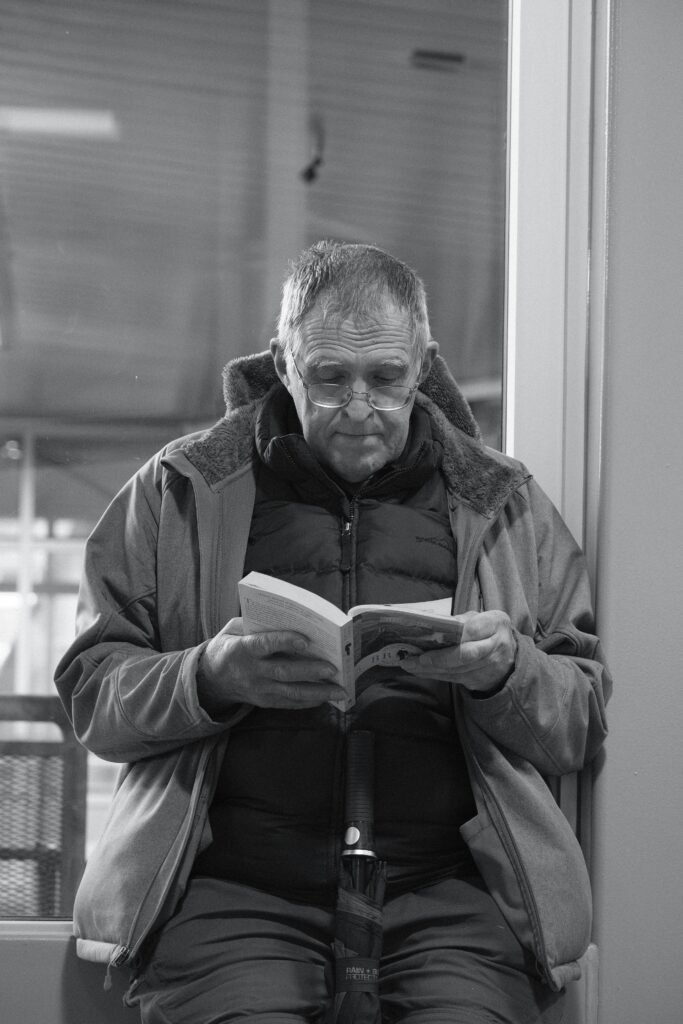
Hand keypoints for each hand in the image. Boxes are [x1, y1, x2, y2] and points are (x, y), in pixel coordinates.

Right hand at [197, 618, 344, 714]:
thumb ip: (254, 624)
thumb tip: (286, 619)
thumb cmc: (228, 646)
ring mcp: (258, 690)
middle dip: (310, 670)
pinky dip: (309, 701)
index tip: (306, 640)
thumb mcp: (232, 630)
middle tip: (333, 668)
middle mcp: (251, 672)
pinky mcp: (264, 701)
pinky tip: (327, 698)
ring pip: (291, 692)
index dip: (285, 642)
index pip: (265, 645)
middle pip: (284, 672)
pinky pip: (289, 703)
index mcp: (242, 649)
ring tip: (340, 690)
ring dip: (318, 692)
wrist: (211, 679)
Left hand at [400, 610, 516, 693]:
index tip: (432, 638)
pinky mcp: (479, 680)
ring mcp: (489, 667)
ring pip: (456, 671)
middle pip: (465, 656)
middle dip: (439, 659)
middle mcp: (496, 647)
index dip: (453, 636)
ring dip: (430, 670)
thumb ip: (461, 620)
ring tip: (409, 664)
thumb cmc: (488, 630)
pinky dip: (435, 675)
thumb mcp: (481, 618)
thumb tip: (433, 623)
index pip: (473, 630)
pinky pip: (454, 679)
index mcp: (496, 624)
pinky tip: (419, 671)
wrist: (510, 656)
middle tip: (416, 659)